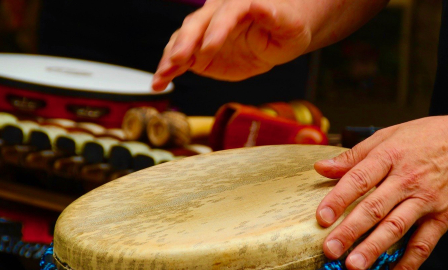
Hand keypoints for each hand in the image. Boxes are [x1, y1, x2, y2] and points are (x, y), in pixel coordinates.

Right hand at [152, 0, 311, 90]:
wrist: (278, 37)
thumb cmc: (287, 29)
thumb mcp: (290, 25)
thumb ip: (276, 17)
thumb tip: (261, 5)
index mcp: (240, 3)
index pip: (226, 14)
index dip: (216, 31)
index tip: (209, 49)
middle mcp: (217, 13)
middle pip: (196, 24)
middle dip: (186, 42)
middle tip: (179, 60)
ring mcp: (205, 33)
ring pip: (182, 40)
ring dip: (170, 58)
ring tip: (161, 76)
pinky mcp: (198, 52)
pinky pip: (180, 60)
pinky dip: (168, 71)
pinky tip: (158, 83)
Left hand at [315, 113, 447, 269]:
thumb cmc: (429, 137)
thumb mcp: (389, 136)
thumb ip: (354, 156)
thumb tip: (321, 167)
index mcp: (389, 156)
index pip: (359, 179)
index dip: (338, 199)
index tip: (321, 218)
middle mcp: (406, 179)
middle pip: (374, 207)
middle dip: (350, 231)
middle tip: (330, 251)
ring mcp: (426, 200)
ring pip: (397, 228)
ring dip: (374, 249)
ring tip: (354, 266)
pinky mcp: (443, 217)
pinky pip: (424, 244)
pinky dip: (409, 265)